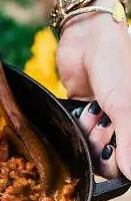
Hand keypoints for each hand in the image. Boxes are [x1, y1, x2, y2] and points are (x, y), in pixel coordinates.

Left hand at [57, 8, 130, 178]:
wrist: (88, 38)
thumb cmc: (116, 65)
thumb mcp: (124, 107)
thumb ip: (129, 143)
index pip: (127, 162)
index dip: (117, 159)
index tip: (112, 142)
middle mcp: (121, 123)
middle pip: (106, 158)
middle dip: (100, 143)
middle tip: (101, 122)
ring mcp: (100, 119)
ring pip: (89, 146)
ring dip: (87, 133)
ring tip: (92, 111)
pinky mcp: (81, 113)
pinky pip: (76, 132)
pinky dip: (77, 124)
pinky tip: (81, 110)